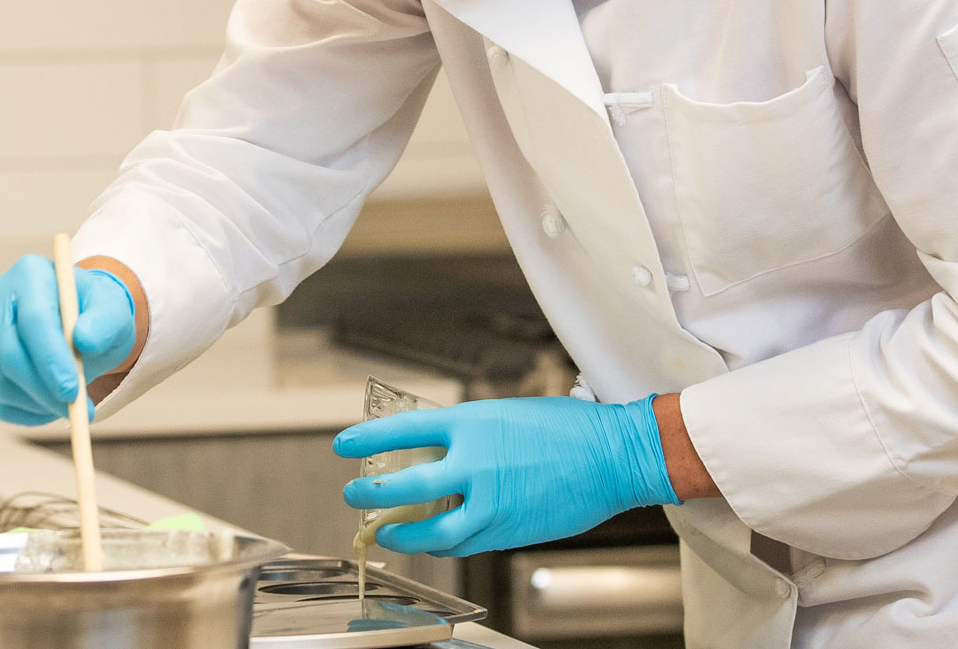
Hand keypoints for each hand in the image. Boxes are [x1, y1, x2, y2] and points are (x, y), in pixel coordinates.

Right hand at [0, 255, 136, 425]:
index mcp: (29, 274)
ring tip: (68, 404)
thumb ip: (104, 323)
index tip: (72, 390)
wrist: (74, 321)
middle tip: (75, 410)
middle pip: (8, 354)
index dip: (51, 359)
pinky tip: (47, 403)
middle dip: (43, 390)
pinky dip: (22, 410)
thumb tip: (86, 340)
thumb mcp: (112, 313)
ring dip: (36, 403)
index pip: (34, 320)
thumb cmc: (94, 315)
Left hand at [335, 394, 676, 556]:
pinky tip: (432, 539)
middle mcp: (474, 463)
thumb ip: (468, 435)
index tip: (344, 445)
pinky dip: (442, 543)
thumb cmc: (568, 431)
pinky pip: (462, 542)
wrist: (614, 457)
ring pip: (428, 531)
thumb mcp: (506, 415)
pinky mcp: (506, 531)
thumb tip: (436, 451)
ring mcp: (489, 502)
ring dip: (400, 534)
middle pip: (402, 486)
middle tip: (354, 494)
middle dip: (370, 494)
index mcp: (472, 423)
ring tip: (385, 532)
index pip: (403, 429)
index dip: (367, 439)